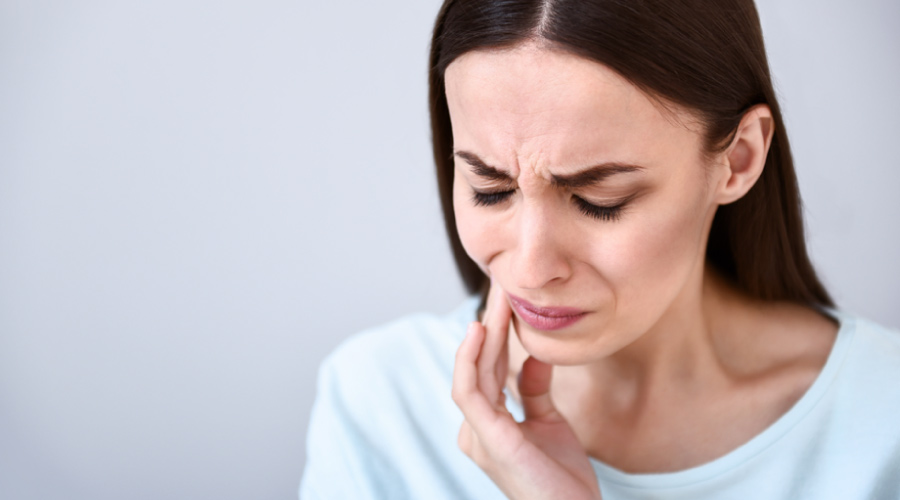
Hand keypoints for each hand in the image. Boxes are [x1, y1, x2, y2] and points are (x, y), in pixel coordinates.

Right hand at [451, 281, 601, 499]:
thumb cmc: (562, 481)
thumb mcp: (549, 424)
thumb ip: (534, 392)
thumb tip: (532, 357)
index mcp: (487, 425)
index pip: (488, 370)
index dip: (496, 333)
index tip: (508, 300)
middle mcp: (475, 429)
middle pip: (479, 365)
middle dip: (490, 322)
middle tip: (500, 284)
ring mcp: (477, 435)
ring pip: (472, 371)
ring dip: (484, 332)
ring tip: (495, 298)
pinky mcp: (487, 440)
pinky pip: (470, 391)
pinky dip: (471, 359)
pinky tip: (482, 331)